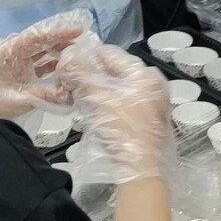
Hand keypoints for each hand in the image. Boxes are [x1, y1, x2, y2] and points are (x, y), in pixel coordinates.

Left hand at [0, 11, 92, 117]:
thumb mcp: (17, 99)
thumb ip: (45, 94)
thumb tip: (70, 94)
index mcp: (5, 52)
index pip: (35, 37)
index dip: (57, 33)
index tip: (77, 31)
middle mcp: (10, 53)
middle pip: (39, 42)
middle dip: (60, 41)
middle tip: (82, 43)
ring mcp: (13, 63)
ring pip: (39, 52)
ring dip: (57, 53)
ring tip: (76, 54)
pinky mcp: (16, 74)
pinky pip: (37, 65)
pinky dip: (50, 65)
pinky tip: (64, 68)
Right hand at [60, 42, 174, 182]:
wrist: (143, 167)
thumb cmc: (125, 132)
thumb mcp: (99, 99)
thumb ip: (82, 74)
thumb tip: (68, 56)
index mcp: (143, 73)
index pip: (108, 54)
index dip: (84, 59)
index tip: (67, 70)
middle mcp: (152, 83)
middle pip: (113, 70)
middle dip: (89, 77)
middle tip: (70, 88)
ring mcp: (153, 101)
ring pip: (117, 87)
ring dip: (97, 91)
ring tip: (80, 100)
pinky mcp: (150, 117)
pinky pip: (125, 101)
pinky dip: (108, 103)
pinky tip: (96, 113)